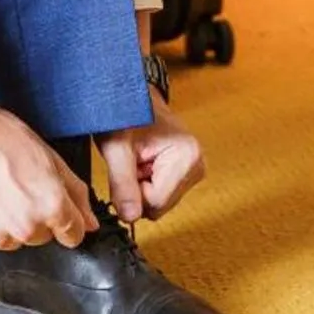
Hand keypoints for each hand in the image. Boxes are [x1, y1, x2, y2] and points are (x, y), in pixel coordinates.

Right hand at [0, 44, 98, 252]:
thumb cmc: (1, 137)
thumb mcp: (50, 157)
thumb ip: (75, 193)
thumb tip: (90, 221)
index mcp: (51, 207)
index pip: (74, 234)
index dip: (68, 220)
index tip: (57, 209)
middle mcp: (26, 228)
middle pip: (42, 237)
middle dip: (37, 218)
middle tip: (19, 188)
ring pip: (14, 240)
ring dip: (9, 223)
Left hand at [97, 99, 205, 221]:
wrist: (132, 95)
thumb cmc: (125, 112)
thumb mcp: (116, 146)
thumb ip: (122, 183)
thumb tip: (129, 217)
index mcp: (187, 156)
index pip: (156, 203)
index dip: (134, 193)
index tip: (127, 167)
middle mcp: (197, 164)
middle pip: (160, 205)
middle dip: (139, 189)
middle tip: (132, 162)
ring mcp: (194, 169)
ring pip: (160, 202)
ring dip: (142, 186)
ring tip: (137, 159)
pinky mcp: (187, 172)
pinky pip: (162, 194)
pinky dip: (147, 183)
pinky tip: (144, 162)